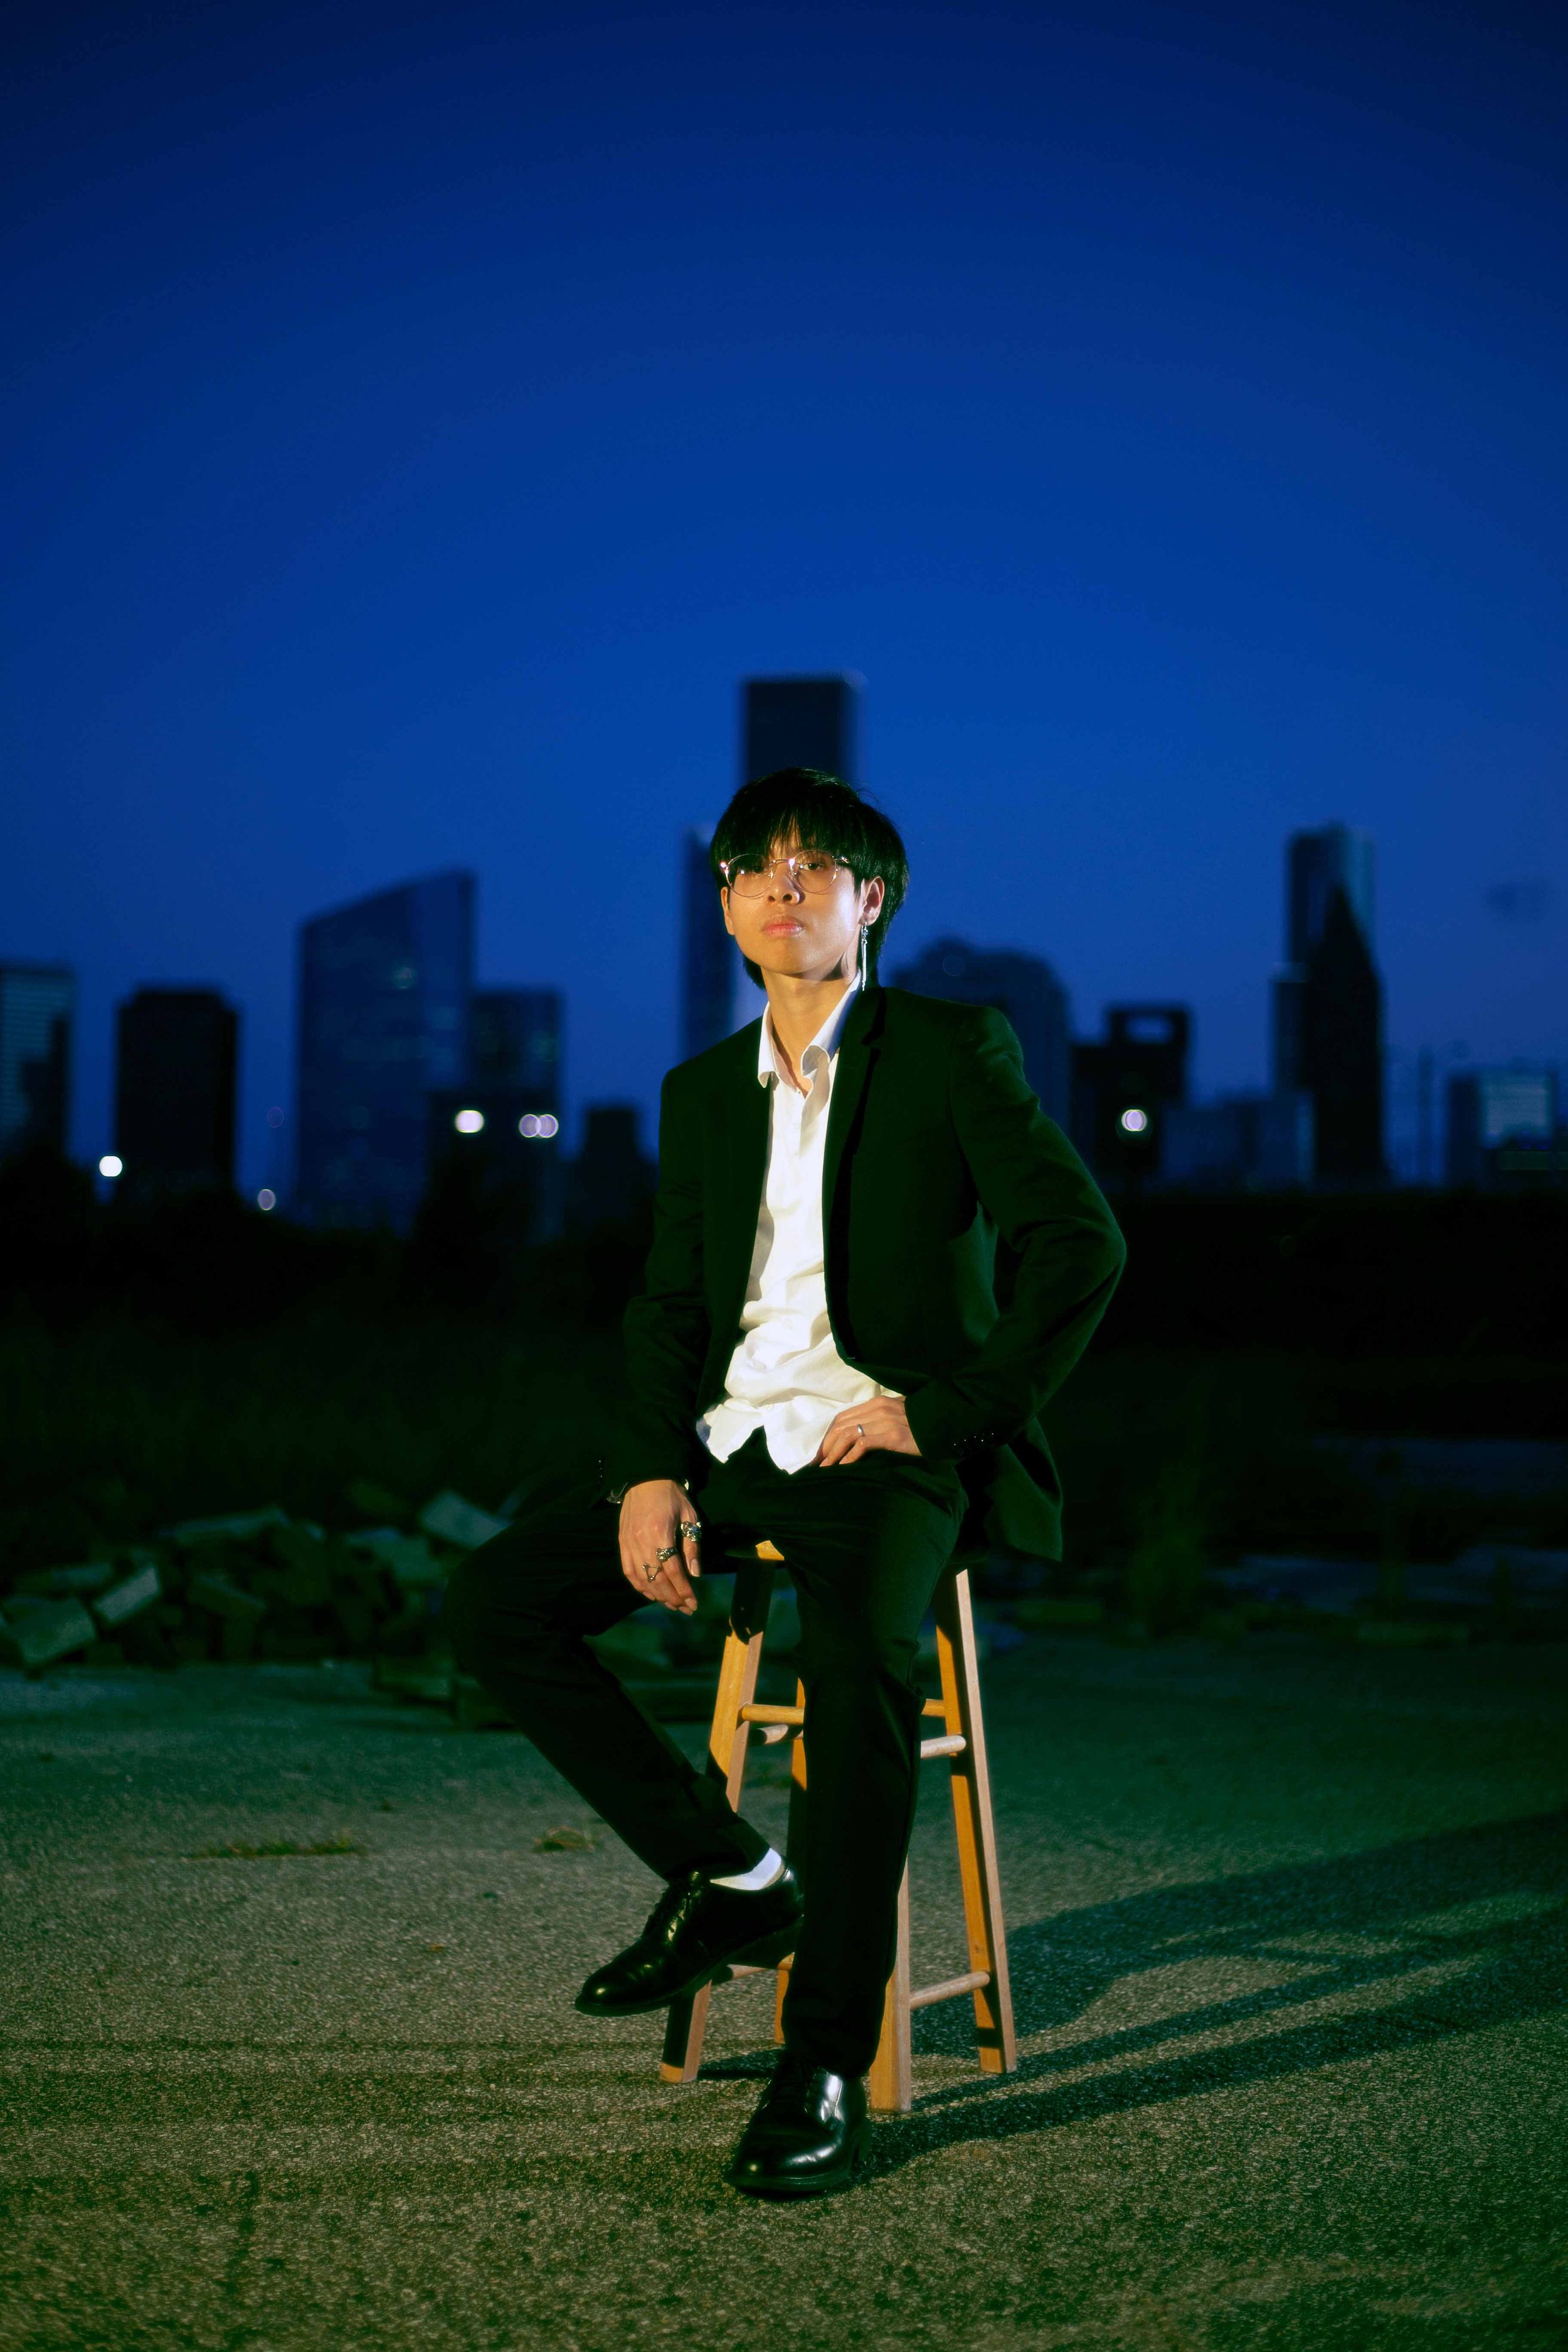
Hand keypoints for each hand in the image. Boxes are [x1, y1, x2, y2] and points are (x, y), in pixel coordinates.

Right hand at [618, 1480, 702, 1614]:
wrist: (645, 1478)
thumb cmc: (671, 1495)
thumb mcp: (688, 1516)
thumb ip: (691, 1546)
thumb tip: (695, 1574)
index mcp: (660, 1533)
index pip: (673, 1570)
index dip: (684, 1590)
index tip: (694, 1603)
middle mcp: (641, 1542)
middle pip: (657, 1579)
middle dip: (673, 1597)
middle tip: (686, 1609)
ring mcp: (628, 1543)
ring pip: (642, 1578)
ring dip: (657, 1595)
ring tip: (671, 1605)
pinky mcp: (622, 1543)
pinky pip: (628, 1571)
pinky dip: (639, 1586)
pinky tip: (650, 1594)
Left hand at [815, 1397, 920, 1466]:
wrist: (944, 1423)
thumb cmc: (921, 1424)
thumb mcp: (897, 1416)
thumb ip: (879, 1420)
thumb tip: (859, 1439)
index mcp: (876, 1404)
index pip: (843, 1418)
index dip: (828, 1435)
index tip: (821, 1452)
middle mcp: (877, 1409)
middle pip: (841, 1426)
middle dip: (826, 1446)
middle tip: (817, 1464)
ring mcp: (885, 1421)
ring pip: (848, 1434)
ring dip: (833, 1454)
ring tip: (825, 1469)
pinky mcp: (893, 1435)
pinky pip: (864, 1444)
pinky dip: (850, 1456)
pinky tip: (844, 1467)